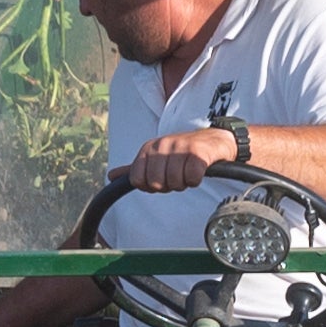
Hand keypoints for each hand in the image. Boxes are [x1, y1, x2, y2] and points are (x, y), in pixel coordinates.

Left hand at [123, 120, 241, 193]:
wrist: (214, 140)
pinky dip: (196, 180)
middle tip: (177, 174)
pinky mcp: (199, 153)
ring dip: (184, 183)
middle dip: (169, 185)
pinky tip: (198, 171)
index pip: (138, 181)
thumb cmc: (182, 152)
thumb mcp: (155, 157)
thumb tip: (111, 176)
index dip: (151, 186)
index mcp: (148, 148)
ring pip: (175, 183)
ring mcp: (181, 147)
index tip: (161, 177)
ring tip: (187, 171)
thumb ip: (133, 169)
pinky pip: (192, 179)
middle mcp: (162, 145)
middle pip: (157, 185)